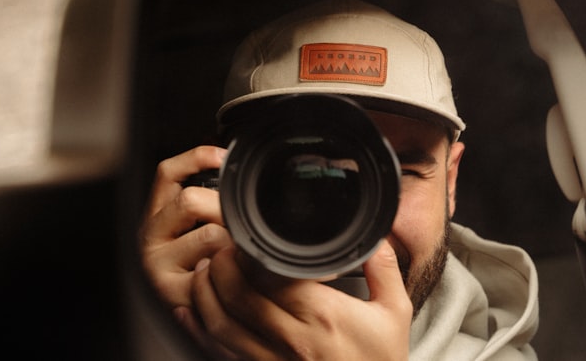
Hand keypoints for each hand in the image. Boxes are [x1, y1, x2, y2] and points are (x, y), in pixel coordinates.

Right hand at [141, 146, 232, 311]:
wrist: (199, 318)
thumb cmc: (200, 267)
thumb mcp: (196, 226)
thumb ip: (208, 200)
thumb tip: (232, 165)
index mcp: (156, 216)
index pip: (167, 173)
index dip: (197, 157)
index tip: (224, 156)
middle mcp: (149, 237)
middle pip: (191, 200)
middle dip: (225, 208)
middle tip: (242, 224)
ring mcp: (158, 266)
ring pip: (210, 234)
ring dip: (234, 243)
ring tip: (237, 256)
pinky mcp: (172, 292)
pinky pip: (215, 268)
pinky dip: (231, 269)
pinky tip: (231, 273)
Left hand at [186, 239, 412, 359]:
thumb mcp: (395, 313)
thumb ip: (384, 269)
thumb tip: (374, 237)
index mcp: (324, 317)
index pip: (272, 278)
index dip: (250, 255)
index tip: (245, 240)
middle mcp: (294, 341)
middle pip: (239, 298)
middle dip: (220, 267)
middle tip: (218, 249)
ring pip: (222, 327)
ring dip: (204, 295)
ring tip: (202, 272)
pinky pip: (221, 355)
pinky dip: (199, 332)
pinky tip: (190, 314)